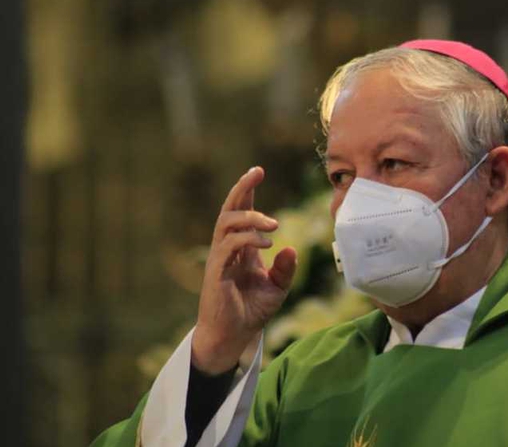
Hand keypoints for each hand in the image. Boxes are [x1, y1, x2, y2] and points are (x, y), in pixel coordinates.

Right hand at [191, 166, 296, 373]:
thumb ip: (286, 268)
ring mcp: (220, 258)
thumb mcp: (277, 288)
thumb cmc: (251, 311)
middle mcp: (228, 248)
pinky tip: (267, 242)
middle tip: (256, 173)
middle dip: (241, 188)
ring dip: (250, 217)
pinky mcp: (216, 272)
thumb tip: (291, 247)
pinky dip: (247, 238)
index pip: (242, 212)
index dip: (247, 191)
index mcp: (242, 248)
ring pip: (226, 223)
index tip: (258, 171)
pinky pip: (228, 245)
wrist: (233, 337)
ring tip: (273, 224)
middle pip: (229, 209)